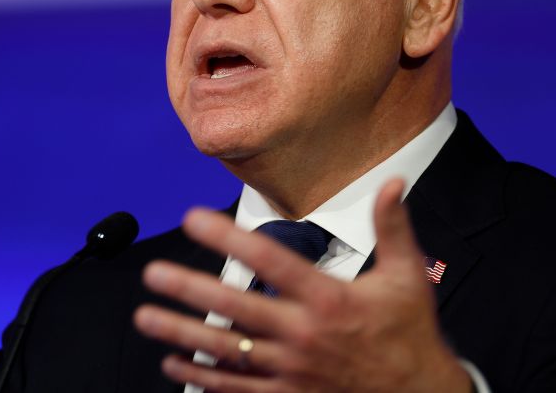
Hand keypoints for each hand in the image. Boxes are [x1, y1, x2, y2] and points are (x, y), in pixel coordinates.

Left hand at [133, 178, 471, 392]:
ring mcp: (291, 369)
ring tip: (146, 317)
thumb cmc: (409, 337)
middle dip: (188, 289)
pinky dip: (201, 377)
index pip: (269, 259)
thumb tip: (392, 183)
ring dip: (181, 332)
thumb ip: (393, 227)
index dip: (228, 236)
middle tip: (154, 274)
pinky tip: (174, 364)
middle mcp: (303, 334)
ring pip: (225, 349)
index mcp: (328, 299)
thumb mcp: (406, 278)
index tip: (195, 218)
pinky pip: (235, 389)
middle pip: (234, 307)